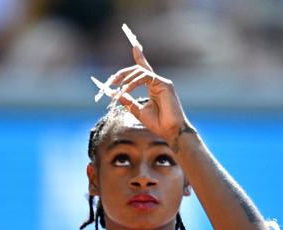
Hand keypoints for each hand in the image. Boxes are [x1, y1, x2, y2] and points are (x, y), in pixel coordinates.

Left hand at [101, 33, 193, 149]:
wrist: (171, 131)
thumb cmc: (158, 123)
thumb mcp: (138, 111)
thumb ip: (128, 102)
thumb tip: (116, 94)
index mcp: (153, 86)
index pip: (143, 68)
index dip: (139, 56)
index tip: (135, 45)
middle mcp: (158, 82)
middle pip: (138, 69)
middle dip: (122, 73)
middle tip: (111, 81)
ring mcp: (162, 82)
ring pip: (140, 72)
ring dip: (126, 80)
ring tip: (119, 90)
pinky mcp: (165, 84)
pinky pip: (146, 77)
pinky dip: (134, 83)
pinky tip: (127, 90)